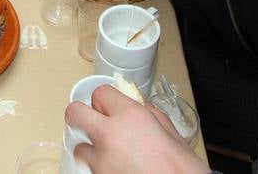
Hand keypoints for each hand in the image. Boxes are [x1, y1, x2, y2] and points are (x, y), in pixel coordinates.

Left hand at [68, 86, 208, 173]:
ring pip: (80, 147)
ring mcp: (101, 161)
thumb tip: (145, 111)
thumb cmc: (182, 171)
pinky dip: (100, 168)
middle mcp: (110, 136)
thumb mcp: (174, 137)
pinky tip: (118, 170)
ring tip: (111, 155)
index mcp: (131, 117)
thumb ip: (153, 118)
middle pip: (75, 113)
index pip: (100, 93)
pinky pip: (91, 169)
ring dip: (92, 149)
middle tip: (95, 122)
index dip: (105, 99)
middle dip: (83, 116)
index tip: (109, 106)